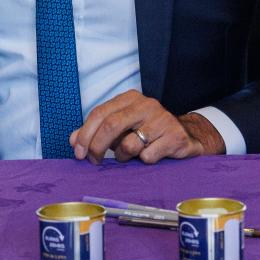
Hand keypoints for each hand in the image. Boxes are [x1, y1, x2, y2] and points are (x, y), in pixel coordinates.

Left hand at [69, 92, 225, 164]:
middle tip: (94, 161)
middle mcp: (146, 105)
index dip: (85, 134)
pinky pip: (148, 156)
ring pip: (129, 145)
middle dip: (97, 147)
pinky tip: (152, 155)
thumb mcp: (121, 129)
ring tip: (132, 155)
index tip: (78, 152)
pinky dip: (145, 160)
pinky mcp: (174, 137)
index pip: (100, 113)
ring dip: (124, 157)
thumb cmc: (147, 132)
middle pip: (111, 125)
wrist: (186, 136)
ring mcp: (162, 120)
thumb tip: (73, 141)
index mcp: (130, 99)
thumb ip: (96, 132)